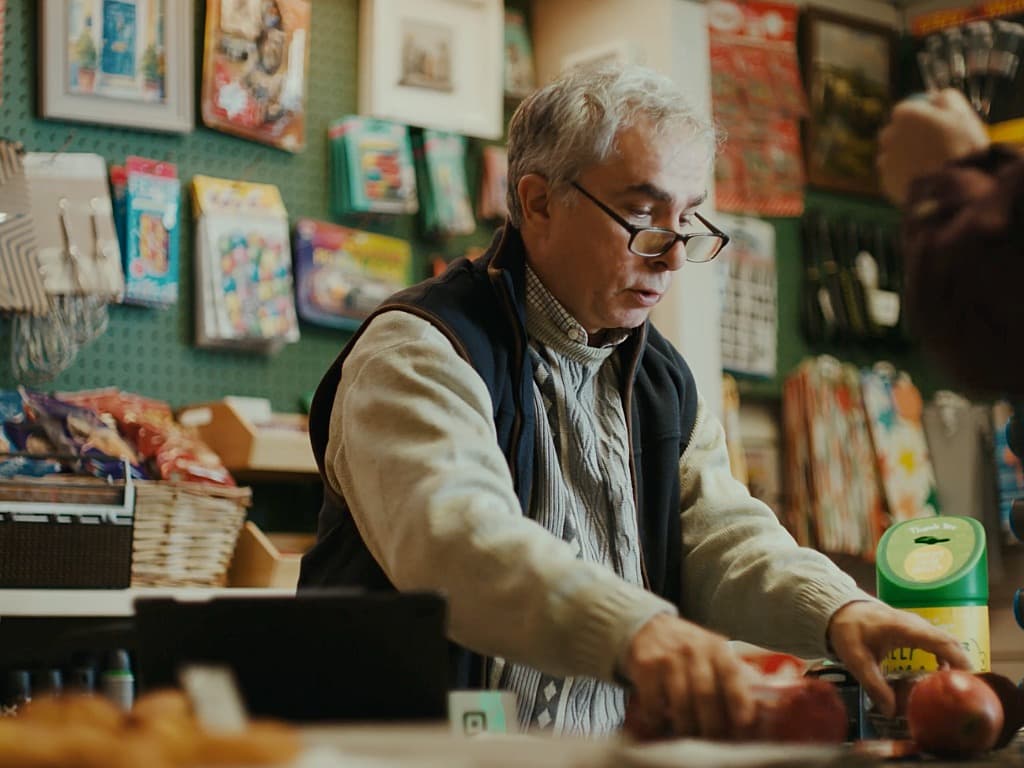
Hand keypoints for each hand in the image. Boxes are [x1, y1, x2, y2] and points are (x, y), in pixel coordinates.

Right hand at [623, 614, 759, 739]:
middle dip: (713, 725)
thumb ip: (742, 677)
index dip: (740, 701)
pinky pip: (654, 703)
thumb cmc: (690, 649)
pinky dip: (658, 721)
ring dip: (687, 727)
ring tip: (689, 737)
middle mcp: (694, 650)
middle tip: (715, 742)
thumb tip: (773, 706)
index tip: (744, 724)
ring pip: (681, 703)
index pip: (733, 674)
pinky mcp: (646, 666)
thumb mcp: (717, 653)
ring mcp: (668, 658)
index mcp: (717, 649)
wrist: (648, 627)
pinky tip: (661, 724)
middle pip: (706, 694)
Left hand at [826, 601, 970, 716]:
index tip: (970, 681)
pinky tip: (940, 673)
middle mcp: (916, 624)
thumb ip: (874, 685)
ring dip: (955, 661)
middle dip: (963, 665)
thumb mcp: (856, 659)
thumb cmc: (848, 629)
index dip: (960, 660)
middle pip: (950, 642)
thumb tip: (890, 712)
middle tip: (968, 690)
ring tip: (956, 686)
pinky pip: (937, 640)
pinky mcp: (913, 628)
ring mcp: (916, 624)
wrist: (839, 609)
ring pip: (945, 641)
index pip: (943, 642)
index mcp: (906, 629)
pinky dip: (945, 656)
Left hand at [877, 88, 989, 204]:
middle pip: (896, 132)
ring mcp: (885, 160)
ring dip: (906, 157)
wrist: (955, 189)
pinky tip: (923, 179)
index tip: (937, 126)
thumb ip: (946, 98)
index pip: (907, 110)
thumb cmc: (962, 147)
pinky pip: (894, 176)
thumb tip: (934, 97)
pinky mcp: (886, 183)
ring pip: (893, 155)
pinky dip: (905, 176)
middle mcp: (889, 135)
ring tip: (929, 166)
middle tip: (933, 147)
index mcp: (905, 114)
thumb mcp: (962, 114)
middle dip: (910, 137)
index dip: (923, 117)